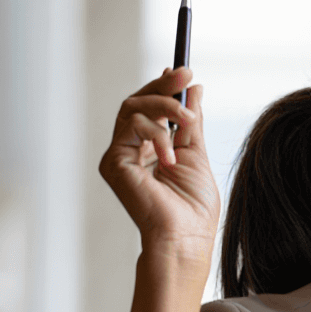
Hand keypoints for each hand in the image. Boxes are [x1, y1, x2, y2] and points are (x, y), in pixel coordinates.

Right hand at [99, 67, 219, 263]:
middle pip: (137, 103)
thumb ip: (190, 122)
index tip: (184, 73)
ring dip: (165, 107)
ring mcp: (119, 156)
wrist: (185, 238)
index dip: (164, 88)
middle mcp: (130, 152)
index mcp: (149, 151)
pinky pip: (131, 125)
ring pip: (133, 108)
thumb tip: (194, 89)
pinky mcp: (113, 161)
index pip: (151, 110)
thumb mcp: (196, 154)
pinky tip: (171, 155)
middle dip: (163, 86)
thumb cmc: (193, 209)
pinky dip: (156, 132)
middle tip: (185, 73)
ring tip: (188, 121)